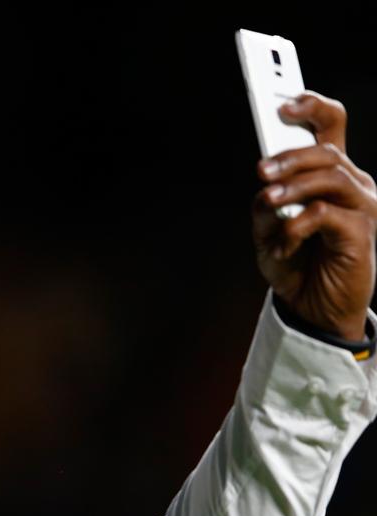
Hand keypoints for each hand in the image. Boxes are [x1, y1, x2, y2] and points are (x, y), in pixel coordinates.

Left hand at [251, 90, 376, 340]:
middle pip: (327, 149)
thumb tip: (265, 190)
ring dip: (294, 186)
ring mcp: (360, 206)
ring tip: (268, 200)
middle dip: (291, 154)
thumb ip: (266, 206)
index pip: (330, 127)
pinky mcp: (360, 231)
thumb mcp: (267, 232)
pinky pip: (327, 214)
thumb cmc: (295, 263)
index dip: (311, 107)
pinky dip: (299, 225)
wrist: (310, 306)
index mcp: (328, 175)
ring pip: (330, 176)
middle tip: (261, 171)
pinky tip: (285, 241)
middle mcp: (350, 184)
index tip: (283, 102)